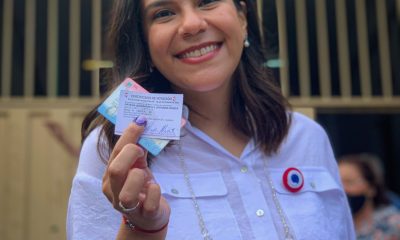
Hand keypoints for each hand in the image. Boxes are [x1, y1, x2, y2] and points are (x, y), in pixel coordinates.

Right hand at [102, 117, 169, 231]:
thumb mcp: (138, 167)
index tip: (141, 121)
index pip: (115, 153)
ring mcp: (127, 206)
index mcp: (110, 176)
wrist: (149, 217)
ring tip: (146, 177)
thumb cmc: (142, 187)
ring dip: (140, 178)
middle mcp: (114, 191)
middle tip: (141, 152)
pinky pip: (149, 204)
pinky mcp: (144, 215)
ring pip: (127, 192)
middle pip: (115, 170)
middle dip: (131, 155)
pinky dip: (154, 192)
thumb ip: (138, 150)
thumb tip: (144, 124)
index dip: (129, 135)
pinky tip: (155, 188)